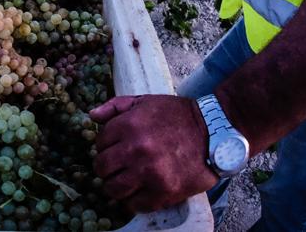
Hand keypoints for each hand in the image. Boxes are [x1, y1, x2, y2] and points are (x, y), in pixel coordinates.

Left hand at [91, 94, 216, 211]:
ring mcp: (149, 173)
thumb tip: (92, 116)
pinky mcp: (164, 192)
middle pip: (101, 167)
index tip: (115, 147)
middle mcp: (136, 150)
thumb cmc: (177, 115)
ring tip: (127, 180)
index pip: (99, 143)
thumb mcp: (145, 101)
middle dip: (106, 167)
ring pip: (113, 189)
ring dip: (116, 186)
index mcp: (129, 125)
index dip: (105, 145)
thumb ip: (116, 106)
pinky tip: (142, 190)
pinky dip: (135, 200)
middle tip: (117, 166)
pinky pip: (135, 204)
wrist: (213, 132)